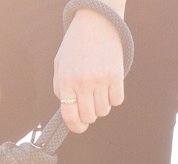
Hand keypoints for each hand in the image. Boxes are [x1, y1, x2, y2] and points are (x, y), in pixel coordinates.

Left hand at [53, 3, 125, 133]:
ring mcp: (100, 79)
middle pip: (89, 117)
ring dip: (101, 106)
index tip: (79, 127)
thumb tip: (68, 110)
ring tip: (98, 91)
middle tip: (89, 105)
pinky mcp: (116, 75)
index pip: (70, 115)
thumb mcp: (60, 63)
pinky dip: (114, 98)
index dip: (75, 127)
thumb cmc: (75, 44)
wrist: (96, 22)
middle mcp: (83, 81)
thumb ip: (60, 87)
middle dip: (89, 116)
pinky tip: (109, 86)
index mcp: (66, 79)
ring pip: (103, 111)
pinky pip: (117, 101)